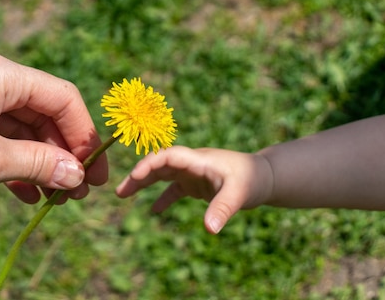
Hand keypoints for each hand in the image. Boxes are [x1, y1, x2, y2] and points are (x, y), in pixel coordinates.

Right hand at [115, 146, 271, 233]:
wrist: (265, 177)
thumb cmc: (252, 180)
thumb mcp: (239, 195)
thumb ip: (222, 209)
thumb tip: (209, 229)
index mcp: (198, 159)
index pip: (168, 156)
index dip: (150, 163)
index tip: (135, 175)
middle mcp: (191, 163)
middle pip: (159, 164)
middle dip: (138, 175)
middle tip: (119, 191)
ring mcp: (192, 173)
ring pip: (162, 174)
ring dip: (143, 183)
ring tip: (123, 195)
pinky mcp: (196, 183)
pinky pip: (174, 188)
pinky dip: (162, 197)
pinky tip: (153, 211)